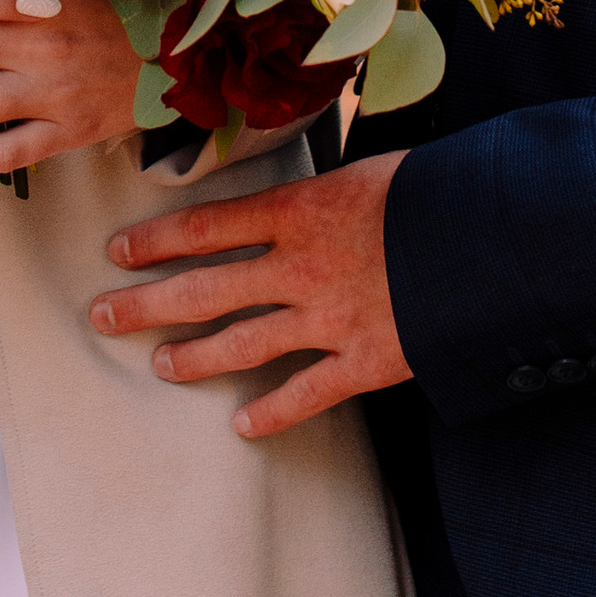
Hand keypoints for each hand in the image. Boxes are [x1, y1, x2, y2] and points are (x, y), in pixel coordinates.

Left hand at [89, 152, 409, 437]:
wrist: (493, 240)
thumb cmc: (437, 191)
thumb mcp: (371, 169)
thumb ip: (325, 192)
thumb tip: (298, 194)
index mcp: (299, 211)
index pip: (206, 226)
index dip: (156, 241)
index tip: (118, 251)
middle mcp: (299, 268)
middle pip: (204, 288)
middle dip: (146, 303)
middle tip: (102, 315)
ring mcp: (328, 319)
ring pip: (242, 343)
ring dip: (195, 355)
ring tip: (162, 364)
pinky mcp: (363, 361)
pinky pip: (306, 394)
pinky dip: (272, 413)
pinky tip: (242, 426)